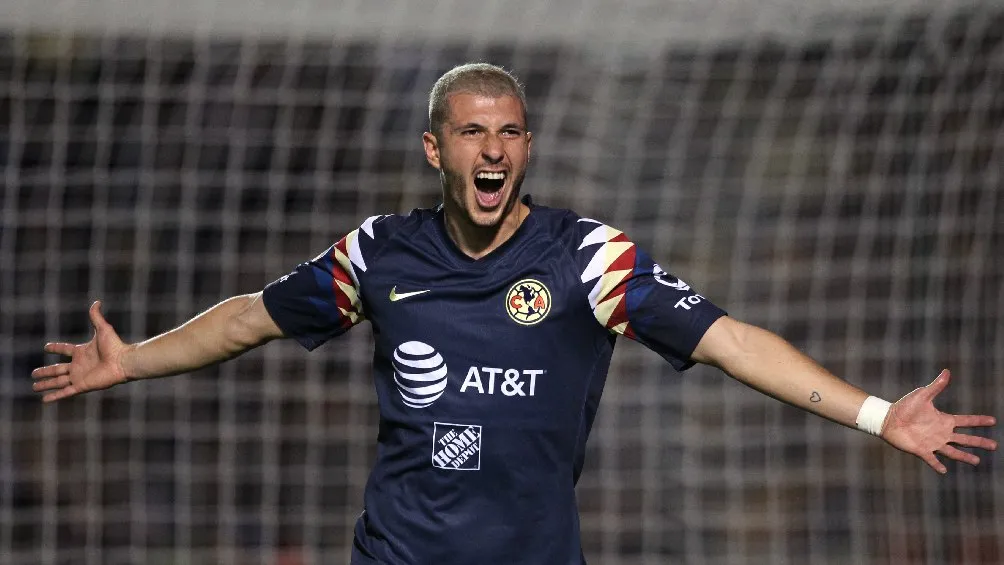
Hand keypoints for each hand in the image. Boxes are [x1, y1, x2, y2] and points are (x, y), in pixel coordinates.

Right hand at [32, 301, 130, 401]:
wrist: (123, 361)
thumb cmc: (115, 346)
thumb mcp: (103, 329)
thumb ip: (96, 316)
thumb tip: (97, 302)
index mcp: (82, 352)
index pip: (65, 350)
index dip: (56, 348)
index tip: (46, 347)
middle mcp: (79, 365)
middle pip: (57, 369)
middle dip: (45, 372)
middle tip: (33, 374)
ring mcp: (79, 376)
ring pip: (58, 381)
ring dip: (46, 385)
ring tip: (34, 387)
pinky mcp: (82, 386)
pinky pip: (65, 392)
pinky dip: (54, 396)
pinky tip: (44, 400)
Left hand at [881, 369, 996, 473]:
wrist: (887, 418)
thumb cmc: (904, 406)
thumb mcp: (922, 395)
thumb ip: (936, 386)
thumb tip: (947, 371)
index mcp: (944, 420)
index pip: (966, 421)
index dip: (979, 421)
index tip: (994, 421)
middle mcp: (941, 433)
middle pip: (965, 439)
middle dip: (980, 442)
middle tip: (994, 445)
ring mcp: (932, 442)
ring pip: (953, 452)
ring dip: (965, 457)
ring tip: (977, 461)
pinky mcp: (921, 450)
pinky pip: (931, 459)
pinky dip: (937, 465)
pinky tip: (944, 471)